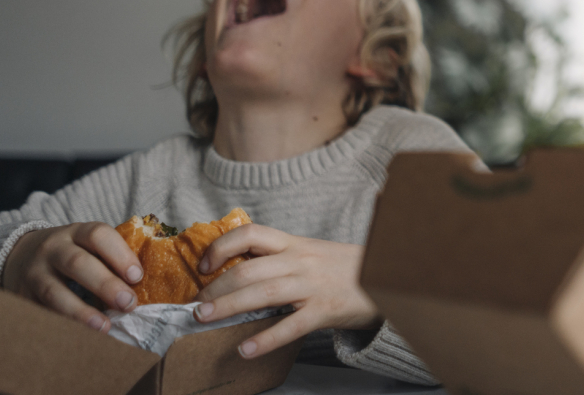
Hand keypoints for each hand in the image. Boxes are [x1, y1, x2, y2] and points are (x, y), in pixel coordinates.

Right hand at [1, 222, 143, 331]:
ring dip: (81, 312)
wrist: (20, 256)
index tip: (137, 276)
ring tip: (104, 327)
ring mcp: (34, 273)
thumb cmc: (70, 253)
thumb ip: (110, 258)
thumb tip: (144, 286)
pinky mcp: (22, 297)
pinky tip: (78, 336)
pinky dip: (61, 325)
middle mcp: (52, 249)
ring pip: (54, 292)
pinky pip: (40, 313)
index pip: (98, 235)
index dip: (120, 254)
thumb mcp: (86, 245)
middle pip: (78, 263)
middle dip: (105, 284)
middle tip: (128, 304)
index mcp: (76, 232)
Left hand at [193, 225, 378, 358]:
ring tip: (205, 320)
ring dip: (229, 306)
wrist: (387, 277)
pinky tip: (245, 349)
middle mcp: (301, 260)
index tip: (204, 266)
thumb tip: (235, 267)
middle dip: (217, 286)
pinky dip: (265, 339)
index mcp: (295, 243)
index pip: (251, 234)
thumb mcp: (311, 252)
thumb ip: (279, 257)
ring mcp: (313, 285)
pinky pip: (290, 326)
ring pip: (264, 292)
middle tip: (196, 305)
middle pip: (250, 268)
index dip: (222, 247)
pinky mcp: (325, 310)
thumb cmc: (343, 268)